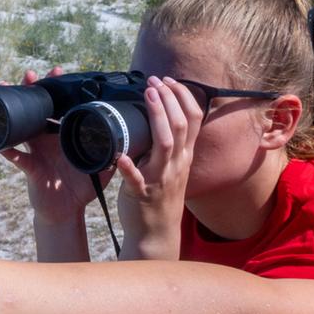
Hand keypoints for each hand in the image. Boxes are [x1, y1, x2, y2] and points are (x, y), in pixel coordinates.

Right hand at [0, 67, 110, 227]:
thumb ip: (113, 153)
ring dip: (15, 112)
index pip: (61, 108)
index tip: (58, 71)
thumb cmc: (81, 188)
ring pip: (23, 127)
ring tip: (9, 92)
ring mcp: (37, 152)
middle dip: (33, 91)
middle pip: (38, 111)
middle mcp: (48, 141)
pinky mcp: (30, 168)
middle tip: (31, 74)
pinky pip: (17, 158)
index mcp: (66, 137)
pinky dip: (9, 151)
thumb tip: (129, 139)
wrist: (67, 211)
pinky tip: (1, 142)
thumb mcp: (100, 168)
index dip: (58, 90)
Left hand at [113, 76, 202, 260]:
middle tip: (154, 81)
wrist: (157, 233)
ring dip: (158, 118)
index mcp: (184, 156)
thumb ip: (171, 145)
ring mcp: (161, 179)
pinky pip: (136, 180)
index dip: (183, 97)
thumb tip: (160, 115)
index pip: (193, 119)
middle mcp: (177, 164)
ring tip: (147, 96)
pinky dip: (129, 167)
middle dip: (169, 99)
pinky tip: (120, 156)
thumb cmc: (160, 196)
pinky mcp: (142, 194)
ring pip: (165, 145)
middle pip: (181, 126)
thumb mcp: (174, 167)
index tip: (169, 80)